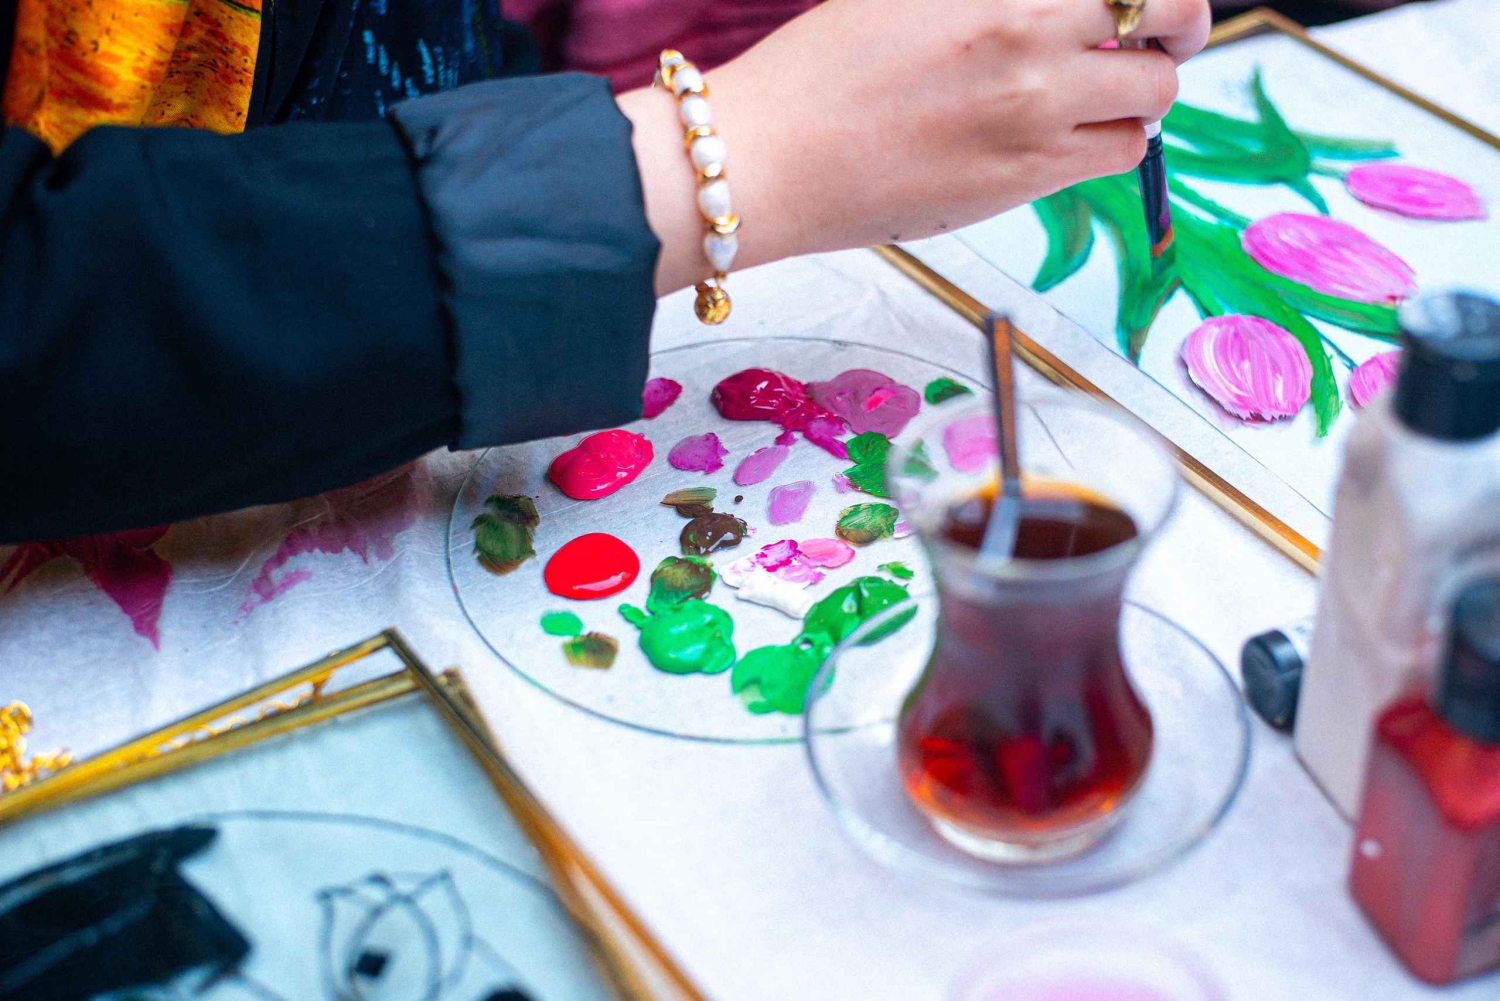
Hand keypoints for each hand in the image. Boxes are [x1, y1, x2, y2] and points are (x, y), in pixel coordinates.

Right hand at [619, 0, 1210, 294]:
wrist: (766, 158)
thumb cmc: (818, 70)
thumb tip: (1056, 9)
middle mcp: (1030, 26)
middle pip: (1168, 13)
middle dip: (1176, 25)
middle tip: (1163, 34)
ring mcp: (1035, 104)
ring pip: (1154, 95)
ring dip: (1139, 93)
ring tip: (1100, 98)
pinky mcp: (1027, 174)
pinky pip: (1117, 153)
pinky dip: (1110, 141)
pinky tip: (1069, 137)